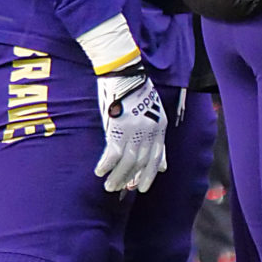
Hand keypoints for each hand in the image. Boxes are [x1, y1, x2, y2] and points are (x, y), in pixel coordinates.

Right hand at [94, 67, 167, 192]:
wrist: (125, 72)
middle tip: (121, 189)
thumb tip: (163, 166)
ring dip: (118, 176)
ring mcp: (135, 130)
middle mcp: (150, 130)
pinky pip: (113, 153)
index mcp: (160, 127)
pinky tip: (99, 172)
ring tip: (109, 186)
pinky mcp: (119, 127)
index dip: (148, 174)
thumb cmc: (135, 92)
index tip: (140, 187)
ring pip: (128, 162)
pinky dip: (106, 165)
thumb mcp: (153, 114)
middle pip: (142, 162)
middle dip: (132, 178)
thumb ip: (156, 138)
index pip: (157, 157)